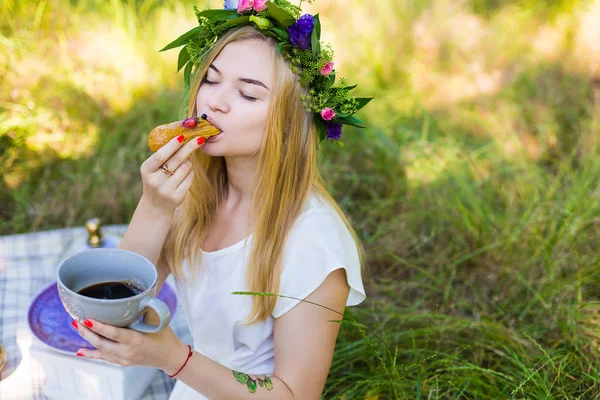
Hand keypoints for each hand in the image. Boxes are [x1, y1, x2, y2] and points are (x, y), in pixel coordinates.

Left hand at [72, 319, 188, 372]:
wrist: (170, 357)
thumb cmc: (165, 336)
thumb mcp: (157, 320)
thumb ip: (145, 308)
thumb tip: (135, 293)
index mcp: (136, 340)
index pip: (113, 333)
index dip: (99, 327)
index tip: (87, 319)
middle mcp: (127, 351)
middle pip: (101, 342)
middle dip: (87, 331)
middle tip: (76, 319)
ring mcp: (124, 359)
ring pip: (100, 350)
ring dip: (87, 339)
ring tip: (76, 327)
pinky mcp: (122, 362)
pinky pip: (103, 358)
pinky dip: (91, 354)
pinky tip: (79, 351)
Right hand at [139, 134, 205, 213]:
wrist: (155, 205)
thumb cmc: (156, 179)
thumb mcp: (152, 168)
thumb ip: (163, 155)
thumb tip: (181, 137)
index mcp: (146, 170)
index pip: (160, 156)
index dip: (172, 146)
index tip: (182, 137)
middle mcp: (155, 181)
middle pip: (176, 160)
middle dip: (189, 148)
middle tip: (200, 139)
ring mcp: (166, 190)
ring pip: (186, 168)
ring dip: (188, 163)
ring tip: (182, 165)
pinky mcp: (177, 197)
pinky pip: (190, 177)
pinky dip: (190, 172)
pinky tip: (185, 174)